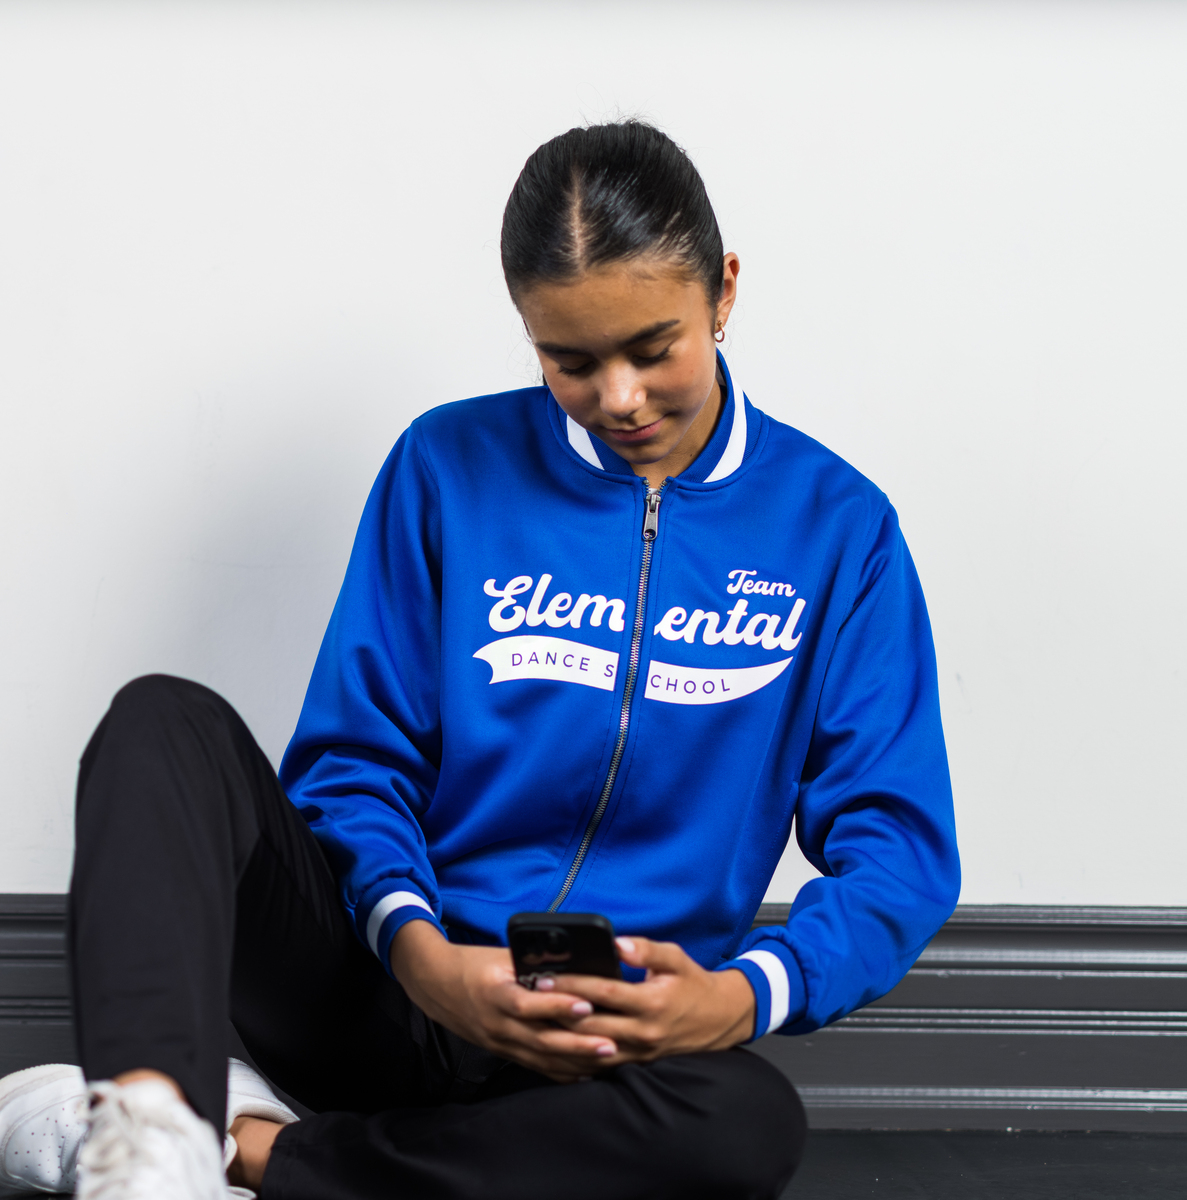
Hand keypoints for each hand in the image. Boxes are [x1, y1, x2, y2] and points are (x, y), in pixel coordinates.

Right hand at [389, 920, 618, 1081]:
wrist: (434, 984)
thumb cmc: (472, 964)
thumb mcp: (501, 956)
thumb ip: (533, 961)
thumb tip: (572, 959)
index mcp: (494, 993)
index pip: (527, 1004)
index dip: (557, 1007)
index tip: (587, 1005)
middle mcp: (496, 1023)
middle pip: (540, 1039)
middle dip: (578, 1044)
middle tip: (610, 1044)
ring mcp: (499, 1041)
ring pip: (541, 1057)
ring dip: (575, 1060)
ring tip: (606, 1058)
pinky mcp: (502, 1051)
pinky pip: (535, 1065)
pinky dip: (560, 1070)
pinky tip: (584, 1072)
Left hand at [545, 936, 755, 1066]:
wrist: (720, 1019)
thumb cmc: (693, 984)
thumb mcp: (676, 958)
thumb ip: (646, 949)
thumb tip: (618, 942)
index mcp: (652, 1002)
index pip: (603, 993)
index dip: (573, 985)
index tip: (545, 977)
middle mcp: (644, 1031)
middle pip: (590, 1025)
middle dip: (556, 1011)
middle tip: (527, 999)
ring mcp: (640, 1052)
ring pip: (592, 1049)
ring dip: (562, 1037)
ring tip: (535, 1021)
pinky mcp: (638, 1064)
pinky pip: (601, 1065)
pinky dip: (577, 1057)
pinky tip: (556, 1048)